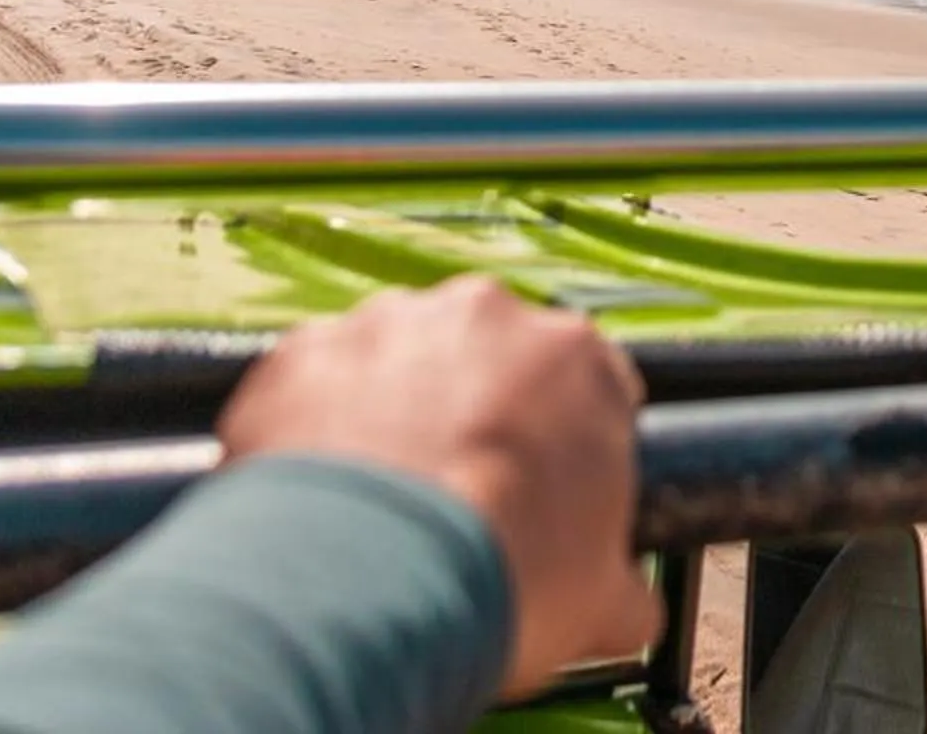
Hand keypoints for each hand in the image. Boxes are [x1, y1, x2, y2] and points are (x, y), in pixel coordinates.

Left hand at [219, 276, 655, 697]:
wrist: (368, 589)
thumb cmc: (499, 582)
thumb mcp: (601, 603)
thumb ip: (623, 585)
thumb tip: (626, 611)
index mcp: (577, 357)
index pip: (587, 383)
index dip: (563, 444)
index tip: (541, 490)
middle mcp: (484, 315)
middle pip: (485, 359)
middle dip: (472, 415)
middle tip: (453, 498)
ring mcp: (386, 326)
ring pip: (393, 361)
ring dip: (389, 414)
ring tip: (378, 507)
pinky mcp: (301, 353)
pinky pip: (310, 385)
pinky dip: (311, 431)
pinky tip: (318, 497)